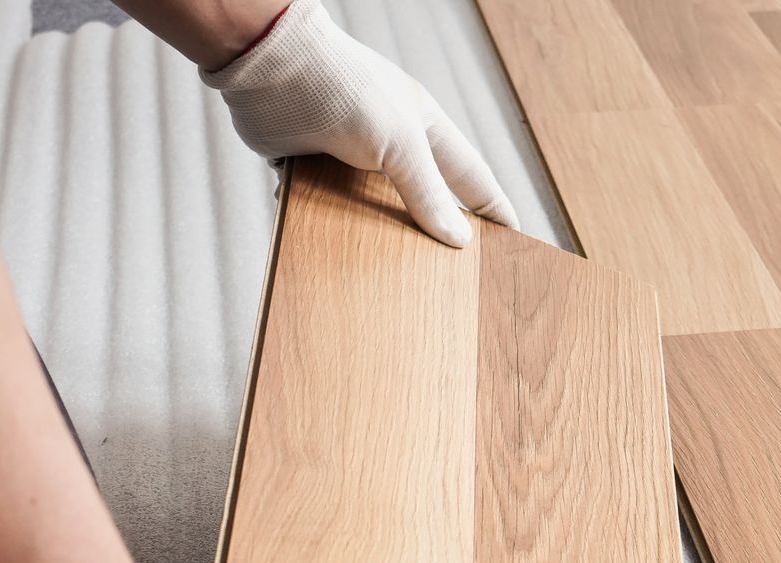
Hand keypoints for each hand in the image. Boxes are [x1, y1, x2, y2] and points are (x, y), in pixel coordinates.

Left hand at [202, 0, 517, 247]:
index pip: (471, 175)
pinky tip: (333, 253)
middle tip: (454, 276)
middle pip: (424, 198)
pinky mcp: (310, 166)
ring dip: (378, 238)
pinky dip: (328, 228)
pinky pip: (326, 209)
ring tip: (392, 278)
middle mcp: (389, 143)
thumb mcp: (398, 142)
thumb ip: (427, 191)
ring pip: (374, 209)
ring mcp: (349, 155)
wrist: (267, 66)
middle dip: (437, 232)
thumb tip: (458, 240)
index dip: (492, 206)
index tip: (512, 238)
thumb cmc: (341, 85)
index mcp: (422, 128)